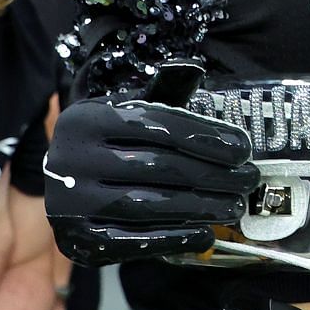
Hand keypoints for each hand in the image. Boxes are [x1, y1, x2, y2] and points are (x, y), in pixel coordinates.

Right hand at [44, 95, 260, 264]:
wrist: (62, 187)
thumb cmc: (107, 145)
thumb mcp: (124, 112)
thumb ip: (160, 94)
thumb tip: (193, 68)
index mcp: (87, 119)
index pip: (158, 125)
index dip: (206, 138)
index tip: (243, 150)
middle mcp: (72, 159)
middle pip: (157, 166)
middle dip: (213, 175)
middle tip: (246, 182)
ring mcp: (71, 204)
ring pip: (149, 206)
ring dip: (200, 208)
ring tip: (233, 207)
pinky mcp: (78, 241)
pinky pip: (134, 242)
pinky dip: (174, 239)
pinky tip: (205, 234)